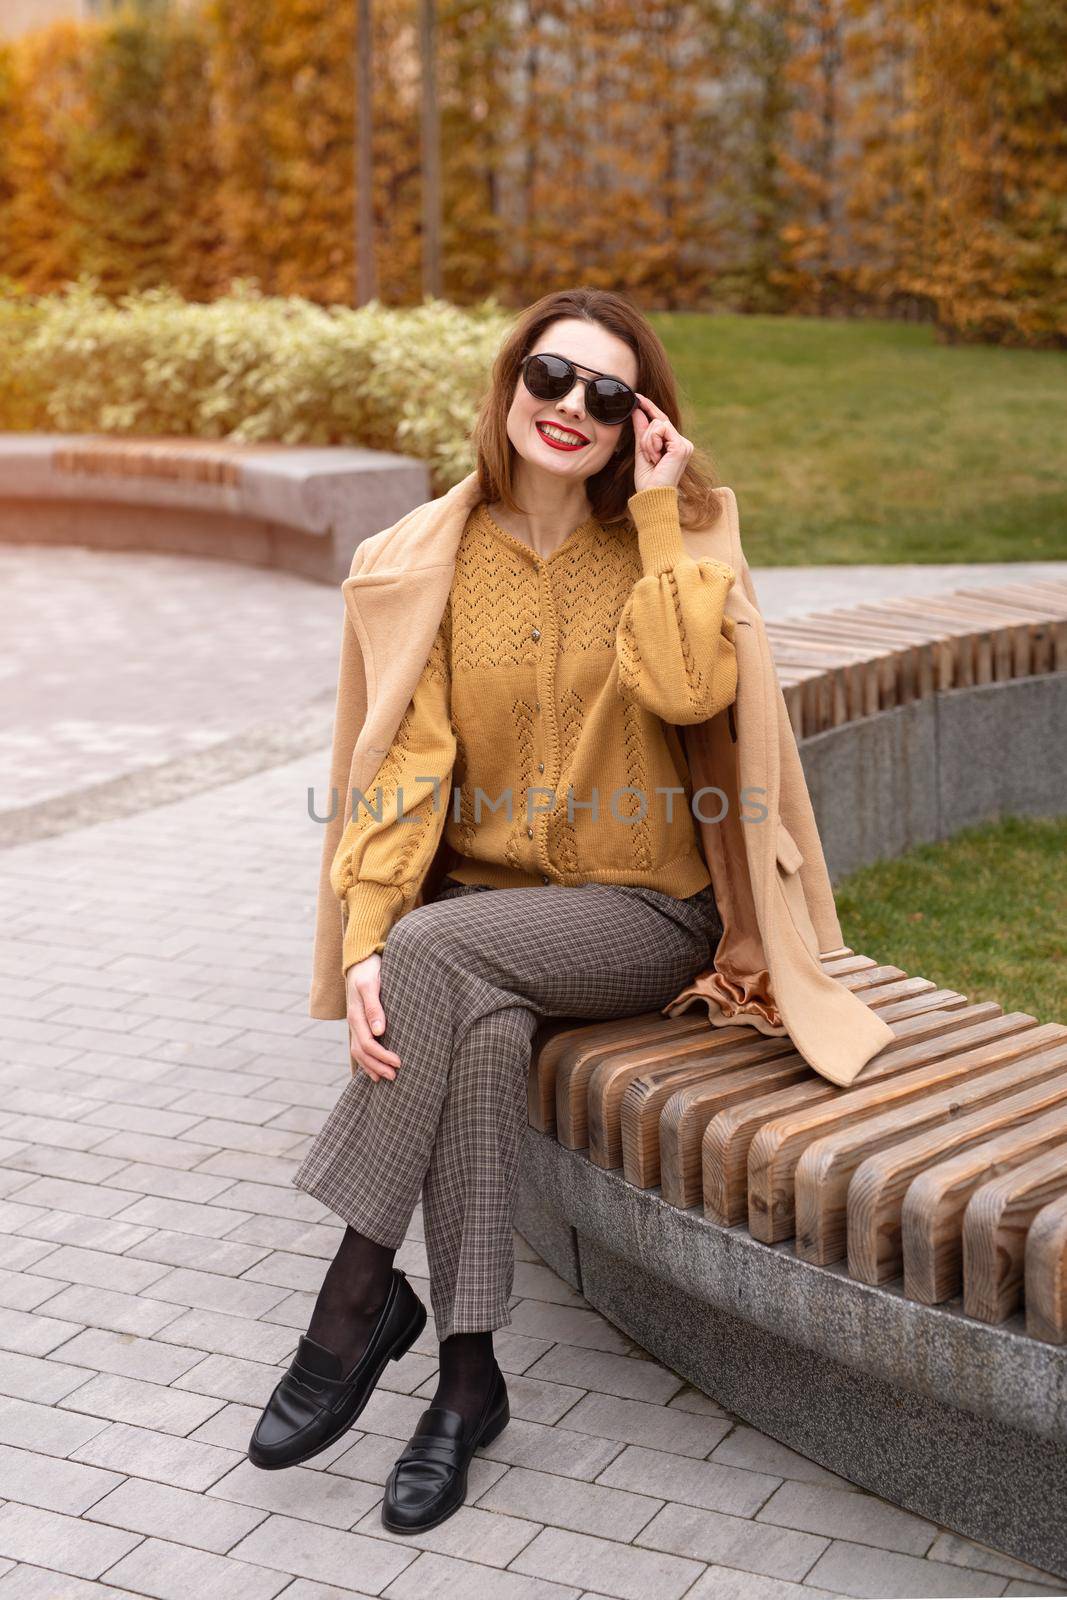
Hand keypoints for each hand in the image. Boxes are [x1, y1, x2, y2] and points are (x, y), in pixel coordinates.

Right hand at [344, 954, 401, 1081]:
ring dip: (372, 1067)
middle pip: (362, 1052)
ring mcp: (356, 1023)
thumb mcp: (371, 984)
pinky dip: (367, 1061)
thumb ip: (374, 1006)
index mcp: (356, 1015)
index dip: (382, 1056)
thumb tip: (379, 1031)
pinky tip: (376, 1069)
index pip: (367, 1044)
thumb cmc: (369, 969)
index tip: (399, 1063)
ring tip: (387, 1077)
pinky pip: (360, 1046)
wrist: (361, 959)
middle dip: (378, 1066)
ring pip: (359, 1052)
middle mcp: (354, 1022)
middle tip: (395, 1076)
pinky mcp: (360, 1022)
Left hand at [631, 392, 693, 491]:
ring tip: (652, 459)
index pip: (661, 420)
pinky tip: (656, 457)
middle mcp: (682, 443)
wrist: (652, 496)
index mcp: (675, 445)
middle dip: (646, 436)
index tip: (637, 397)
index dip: (649, 407)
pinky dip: (652, 442)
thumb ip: (641, 431)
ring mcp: (684, 444)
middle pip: (658, 420)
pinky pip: (660, 429)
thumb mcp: (641, 451)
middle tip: (648, 456)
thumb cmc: (647, 481)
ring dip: (647, 442)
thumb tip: (636, 410)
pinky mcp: (681, 446)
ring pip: (658, 424)